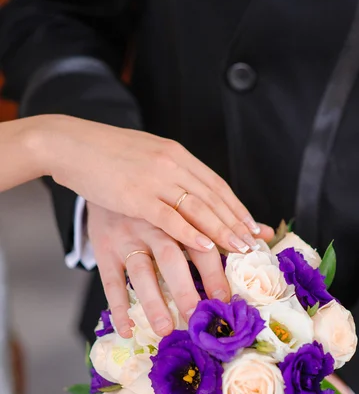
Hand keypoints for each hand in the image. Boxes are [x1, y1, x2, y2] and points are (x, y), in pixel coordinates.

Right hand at [32, 115, 272, 251]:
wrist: (70, 144)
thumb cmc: (105, 153)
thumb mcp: (146, 153)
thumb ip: (169, 169)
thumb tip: (188, 189)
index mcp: (176, 153)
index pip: (216, 183)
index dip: (236, 207)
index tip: (251, 225)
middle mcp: (171, 164)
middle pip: (213, 197)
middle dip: (236, 223)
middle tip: (253, 243)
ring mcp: (154, 179)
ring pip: (198, 208)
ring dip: (222, 231)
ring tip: (239, 249)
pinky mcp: (135, 196)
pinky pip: (170, 217)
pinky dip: (190, 233)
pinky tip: (206, 246)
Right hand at [88, 205, 272, 337]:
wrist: (106, 170)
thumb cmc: (157, 195)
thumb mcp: (187, 201)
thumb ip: (224, 220)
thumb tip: (265, 233)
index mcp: (178, 212)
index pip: (203, 240)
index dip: (217, 270)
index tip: (231, 298)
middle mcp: (152, 224)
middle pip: (172, 257)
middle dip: (186, 289)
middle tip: (200, 316)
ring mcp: (126, 236)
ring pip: (140, 270)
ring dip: (153, 301)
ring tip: (165, 329)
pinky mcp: (103, 247)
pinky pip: (109, 278)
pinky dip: (117, 305)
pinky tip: (127, 329)